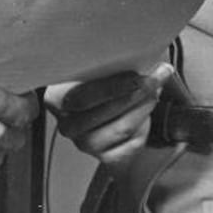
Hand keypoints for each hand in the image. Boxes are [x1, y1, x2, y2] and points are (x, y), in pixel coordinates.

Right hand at [45, 62, 172, 170]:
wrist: (103, 110)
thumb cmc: (98, 83)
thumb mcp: (93, 69)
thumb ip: (104, 63)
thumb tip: (133, 54)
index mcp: (55, 100)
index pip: (82, 97)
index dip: (112, 86)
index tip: (137, 75)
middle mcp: (67, 126)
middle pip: (106, 112)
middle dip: (137, 92)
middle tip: (157, 76)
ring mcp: (85, 144)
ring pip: (123, 127)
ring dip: (145, 105)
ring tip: (157, 87)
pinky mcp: (106, 158)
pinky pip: (133, 142)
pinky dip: (145, 123)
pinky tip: (147, 109)